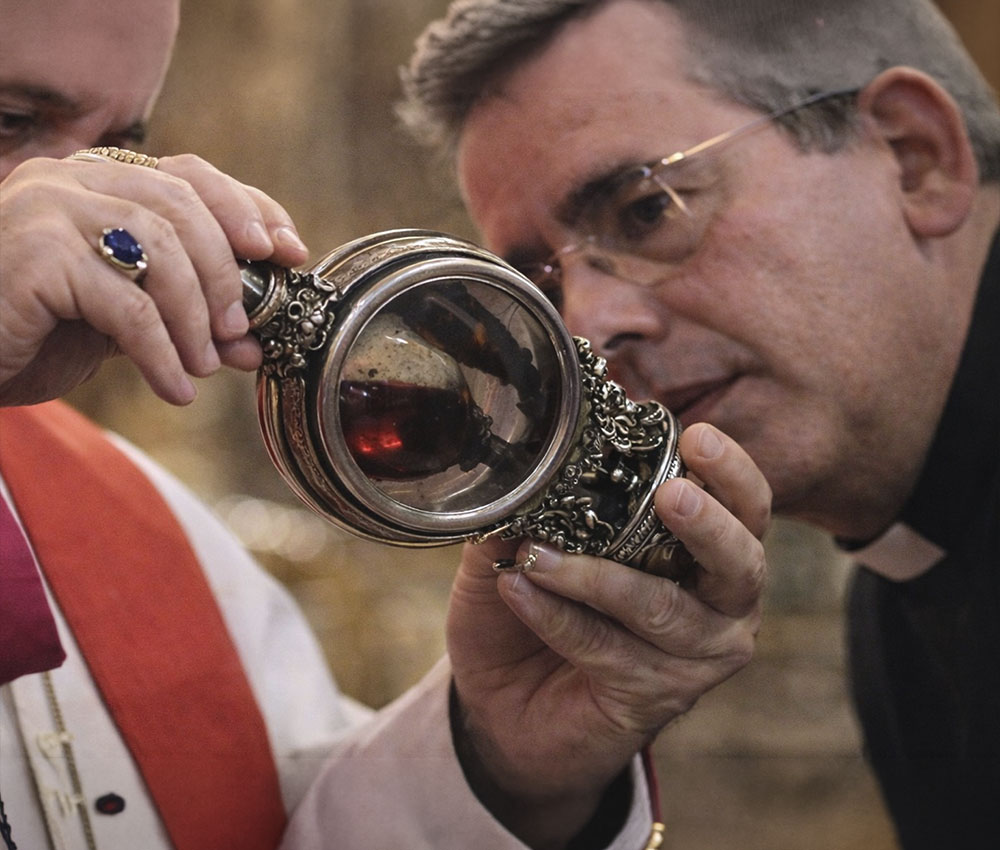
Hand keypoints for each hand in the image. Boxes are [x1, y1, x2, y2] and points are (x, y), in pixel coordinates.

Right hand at [0, 154, 309, 405]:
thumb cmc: (31, 333)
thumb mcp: (122, 322)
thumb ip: (183, 317)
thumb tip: (254, 343)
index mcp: (95, 180)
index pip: (191, 175)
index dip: (249, 208)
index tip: (288, 251)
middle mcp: (69, 179)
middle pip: (183, 206)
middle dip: (226, 273)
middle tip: (242, 329)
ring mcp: (46, 208)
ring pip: (160, 250)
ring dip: (197, 318)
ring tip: (205, 366)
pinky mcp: (34, 254)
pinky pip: (127, 306)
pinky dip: (162, 353)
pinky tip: (175, 388)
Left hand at [447, 422, 769, 848]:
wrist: (503, 705)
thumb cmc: (531, 609)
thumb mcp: (526, 546)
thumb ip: (534, 506)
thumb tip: (522, 465)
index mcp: (705, 551)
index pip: (745, 506)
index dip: (730, 472)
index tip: (696, 437)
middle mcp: (720, 605)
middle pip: (741, 561)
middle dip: (707, 523)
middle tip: (670, 495)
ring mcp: (695, 658)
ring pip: (660, 608)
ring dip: (594, 576)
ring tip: (536, 553)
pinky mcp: (656, 699)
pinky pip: (608, 650)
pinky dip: (558, 617)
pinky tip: (516, 590)